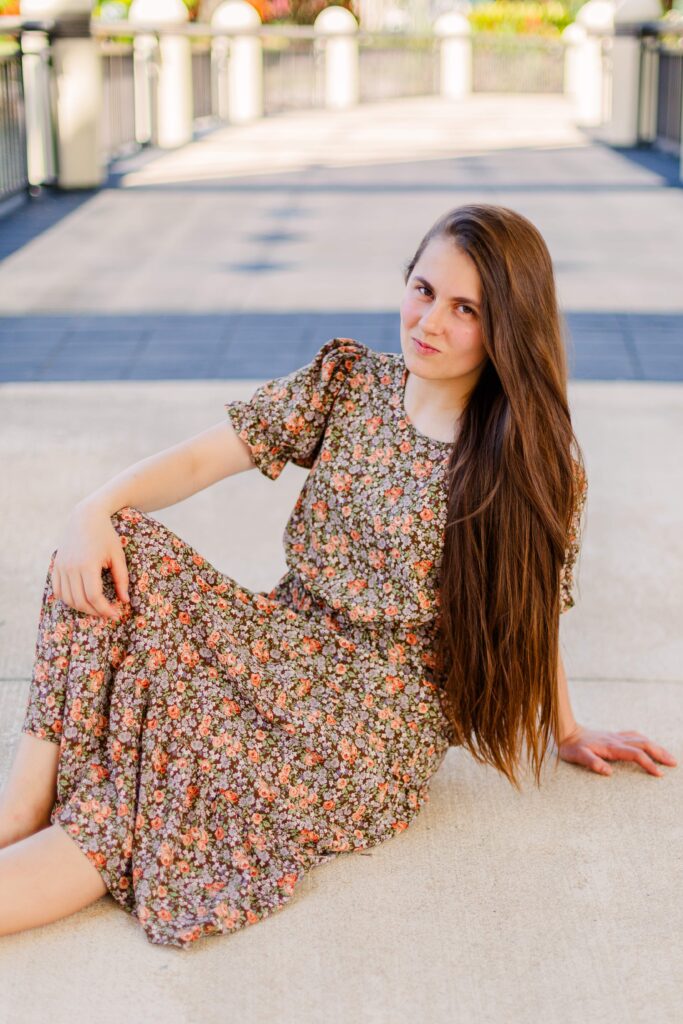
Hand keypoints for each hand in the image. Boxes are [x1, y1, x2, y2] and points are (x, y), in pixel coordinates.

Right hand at [50, 503, 129, 620]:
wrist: (85, 517)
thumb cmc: (106, 536)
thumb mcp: (118, 556)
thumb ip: (121, 579)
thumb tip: (125, 600)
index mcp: (88, 564)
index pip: (94, 597)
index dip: (105, 609)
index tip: (116, 614)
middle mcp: (71, 567)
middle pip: (80, 601)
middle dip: (95, 612)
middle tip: (108, 613)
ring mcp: (61, 567)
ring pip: (67, 599)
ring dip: (82, 608)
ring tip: (96, 608)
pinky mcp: (56, 566)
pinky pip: (58, 590)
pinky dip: (68, 599)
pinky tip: (81, 600)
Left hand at [558, 724, 677, 777]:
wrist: (566, 731)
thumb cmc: (571, 747)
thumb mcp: (577, 756)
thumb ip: (592, 763)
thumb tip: (608, 772)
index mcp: (611, 747)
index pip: (635, 754)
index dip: (648, 764)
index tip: (659, 774)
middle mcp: (616, 740)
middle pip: (644, 744)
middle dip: (660, 753)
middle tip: (673, 763)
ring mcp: (616, 737)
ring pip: (641, 739)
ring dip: (656, 747)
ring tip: (668, 756)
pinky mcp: (613, 736)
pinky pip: (634, 736)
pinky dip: (645, 740)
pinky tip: (649, 744)